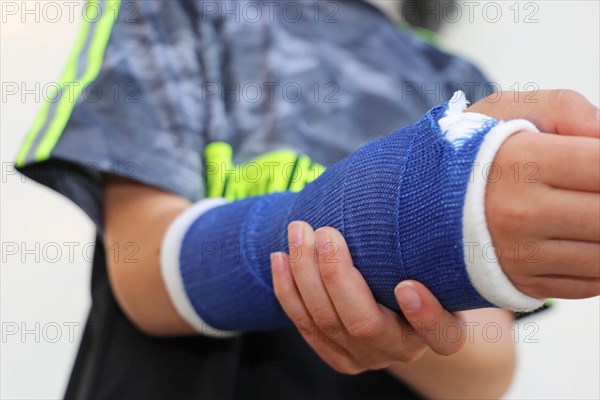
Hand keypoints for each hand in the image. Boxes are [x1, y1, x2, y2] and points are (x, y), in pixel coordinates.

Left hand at [271, 221, 466, 373]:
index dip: (425, 315)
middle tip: (325, 232)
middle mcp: (403, 350)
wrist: (399, 306)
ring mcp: (366, 358)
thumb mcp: (436, 261)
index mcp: (442, 332)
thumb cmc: (421, 270)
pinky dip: (288, 291)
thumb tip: (409, 195)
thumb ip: (428, 244)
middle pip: (364, 324)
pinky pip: (305, 327)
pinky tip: (279, 258)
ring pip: (326, 323)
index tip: (406, 285)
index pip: (442, 335)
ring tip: (298, 232)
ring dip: (305, 274)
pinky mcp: (337, 357)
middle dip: (336, 275)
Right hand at [469, 90, 599, 298]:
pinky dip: (596, 261)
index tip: (597, 161)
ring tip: (585, 209)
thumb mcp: (505, 110)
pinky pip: (590, 282)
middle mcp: (520, 213)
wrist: (416, 204)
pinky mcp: (524, 284)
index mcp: (520, 163)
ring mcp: (521, 255)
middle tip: (592, 188)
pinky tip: (578, 236)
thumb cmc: (468, 153)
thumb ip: (567, 109)